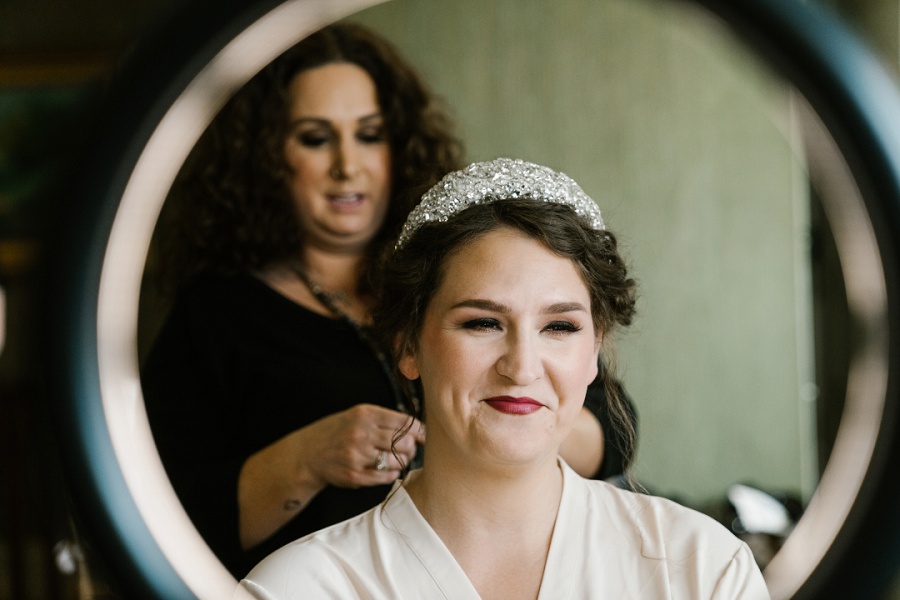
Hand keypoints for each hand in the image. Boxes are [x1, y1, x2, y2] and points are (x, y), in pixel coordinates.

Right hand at [294, 403, 424, 488]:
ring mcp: (357, 455)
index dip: (419, 431)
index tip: (423, 437)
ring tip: (398, 460)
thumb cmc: (338, 432)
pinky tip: (388, 470)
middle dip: (411, 448)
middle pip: (404, 442)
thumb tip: (418, 430)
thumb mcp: (357, 415)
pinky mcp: (354, 475)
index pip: (404, 422)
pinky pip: (385, 477)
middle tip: (408, 450)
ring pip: (397, 460)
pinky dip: (392, 474)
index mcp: (365, 414)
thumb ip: (384, 419)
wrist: (308, 453)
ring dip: (402, 462)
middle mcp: (361, 433)